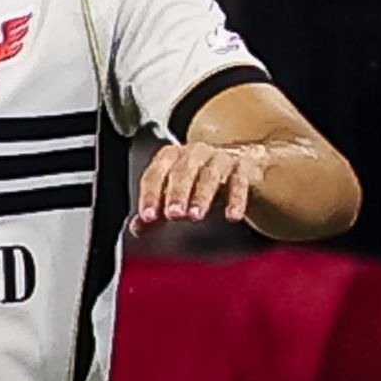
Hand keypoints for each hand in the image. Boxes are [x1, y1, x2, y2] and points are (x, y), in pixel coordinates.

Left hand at [132, 139, 287, 228]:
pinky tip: (232, 215)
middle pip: (183, 171)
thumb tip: (136, 228)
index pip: (156, 174)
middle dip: (177, 193)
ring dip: (201, 195)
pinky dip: (236, 199)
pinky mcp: (244, 166)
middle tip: (174, 214)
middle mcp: (195, 152)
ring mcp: (221, 157)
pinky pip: (240, 181)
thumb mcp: (178, 193)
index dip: (150, 195)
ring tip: (196, 216)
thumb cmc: (203, 178)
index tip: (148, 216)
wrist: (243, 163)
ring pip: (210, 175)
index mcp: (172, 157)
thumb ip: (158, 210)